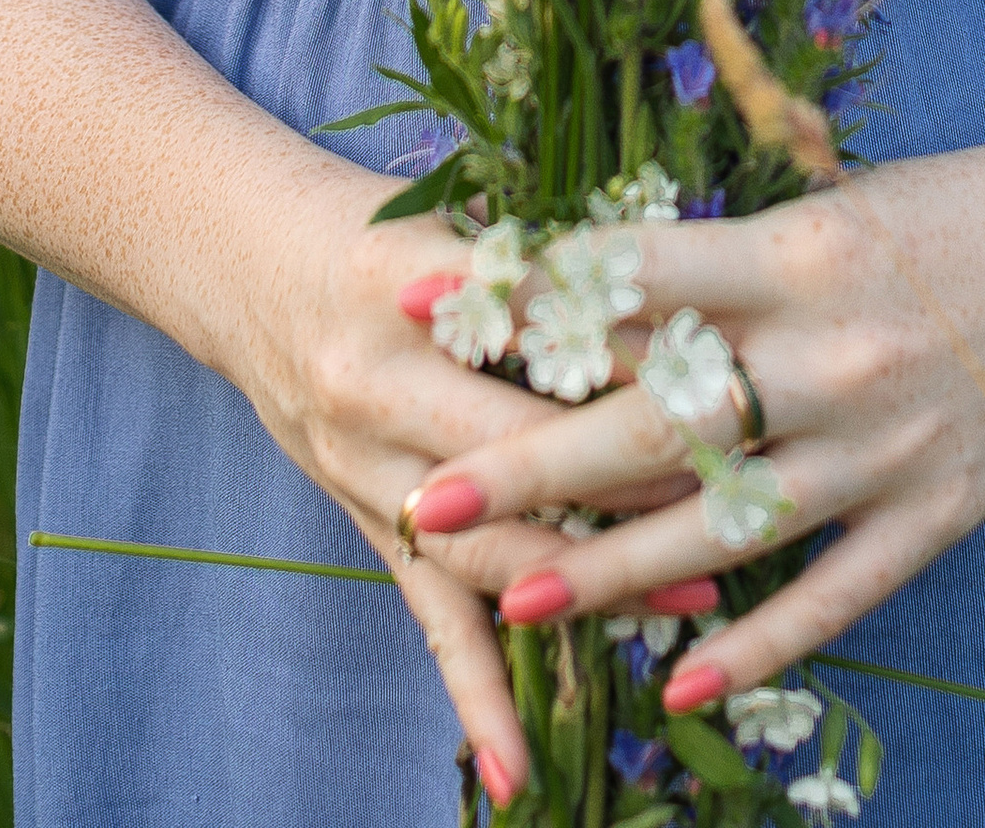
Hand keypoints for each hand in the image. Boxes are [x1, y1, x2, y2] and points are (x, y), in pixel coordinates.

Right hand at [215, 151, 723, 801]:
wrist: (246, 260)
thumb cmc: (379, 226)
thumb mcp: (459, 214)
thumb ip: (556, 253)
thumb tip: (700, 282)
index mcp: (411, 282)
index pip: (543, 325)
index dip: (636, 349)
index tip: (732, 370)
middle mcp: (377, 382)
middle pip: (520, 448)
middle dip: (635, 477)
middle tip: (738, 493)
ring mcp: (363, 467)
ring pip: (488, 546)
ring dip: (591, 580)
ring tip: (694, 601)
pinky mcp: (365, 524)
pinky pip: (429, 619)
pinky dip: (478, 697)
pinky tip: (521, 771)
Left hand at [394, 125, 984, 709]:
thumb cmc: (977, 201)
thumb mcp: (842, 199)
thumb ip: (737, 256)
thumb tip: (603, 289)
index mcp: (801, 252)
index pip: (630, 274)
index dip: (516, 287)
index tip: (414, 295)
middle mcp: (833, 352)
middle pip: (654, 417)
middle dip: (529, 462)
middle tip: (424, 497)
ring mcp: (886, 443)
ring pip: (725, 525)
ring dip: (611, 570)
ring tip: (512, 602)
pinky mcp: (941, 509)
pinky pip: (833, 595)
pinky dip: (755, 645)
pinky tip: (677, 684)